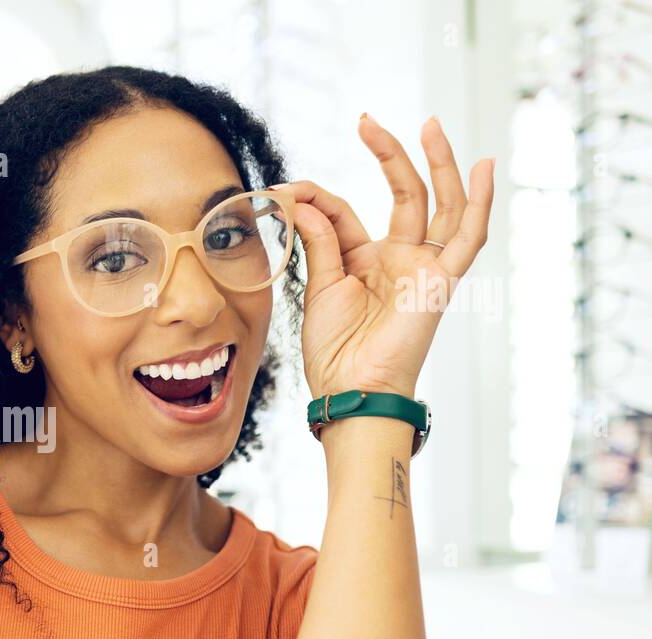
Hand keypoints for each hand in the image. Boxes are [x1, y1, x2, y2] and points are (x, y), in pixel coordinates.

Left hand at [276, 114, 494, 399]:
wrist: (350, 389)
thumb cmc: (334, 352)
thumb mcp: (318, 288)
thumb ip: (318, 241)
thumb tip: (302, 200)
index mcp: (365, 262)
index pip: (345, 213)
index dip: (316, 198)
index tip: (286, 189)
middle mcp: (398, 260)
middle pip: (403, 195)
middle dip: (389, 156)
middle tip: (367, 120)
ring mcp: (422, 268)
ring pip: (439, 205)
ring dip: (435, 164)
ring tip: (427, 125)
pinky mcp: (440, 282)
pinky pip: (468, 238)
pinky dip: (478, 204)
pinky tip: (481, 168)